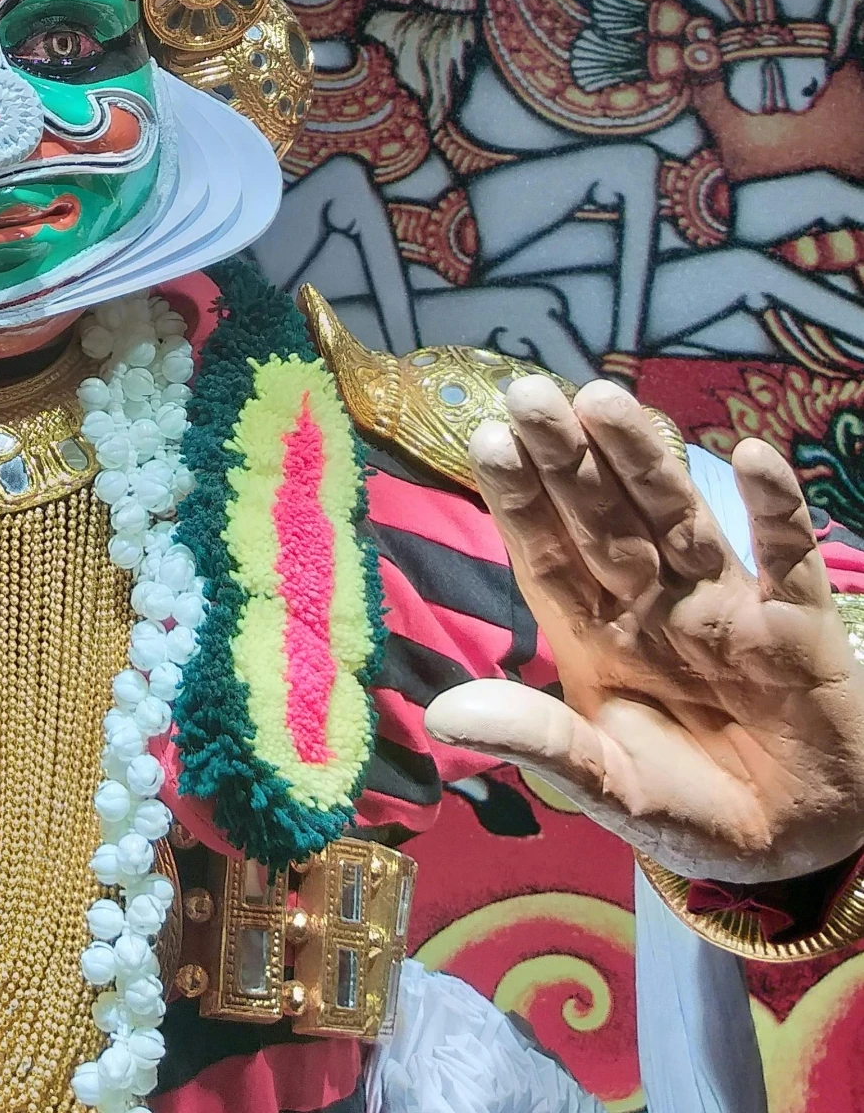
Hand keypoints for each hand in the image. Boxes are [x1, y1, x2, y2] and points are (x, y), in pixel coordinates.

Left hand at [423, 376, 863, 882]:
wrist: (798, 847)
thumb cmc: (691, 810)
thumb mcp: (610, 788)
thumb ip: (543, 743)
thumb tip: (442, 718)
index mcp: (597, 636)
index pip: (548, 554)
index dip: (519, 498)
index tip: (486, 437)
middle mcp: (653, 604)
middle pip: (604, 519)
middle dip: (568, 459)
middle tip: (530, 394)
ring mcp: (725, 607)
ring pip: (679, 520)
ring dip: (646, 462)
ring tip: (605, 399)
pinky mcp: (797, 627)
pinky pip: (784, 560)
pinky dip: (774, 511)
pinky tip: (753, 456)